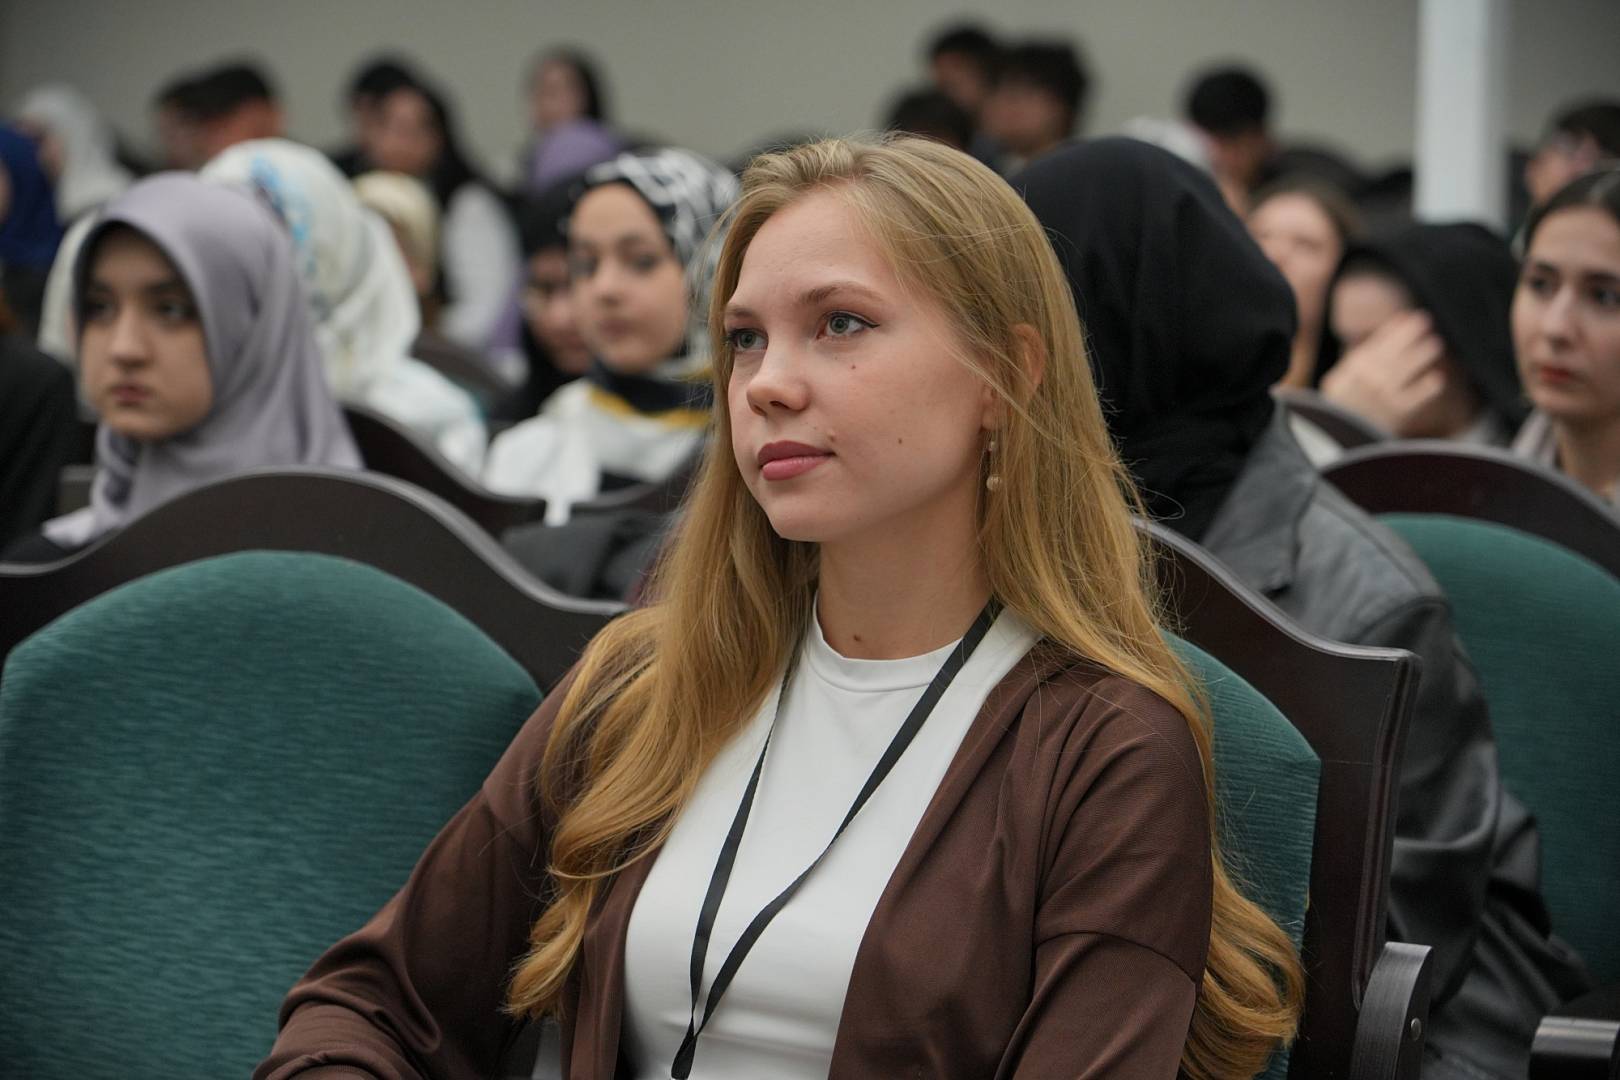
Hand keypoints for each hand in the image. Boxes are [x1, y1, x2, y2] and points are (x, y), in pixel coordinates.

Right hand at [1321, 312, 1450, 436]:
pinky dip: (1426, 389)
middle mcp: (1368, 380)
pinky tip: (1437, 379)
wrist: (1339, 441)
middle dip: (1408, 336)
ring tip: (1435, 344)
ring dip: (1420, 355)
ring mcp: (1383, 397)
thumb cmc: (1346, 405)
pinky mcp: (1396, 414)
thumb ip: (1365, 355)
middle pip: (1391, 353)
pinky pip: (1414, 398)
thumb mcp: (1343, 378)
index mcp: (1354, 369)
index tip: (1409, 317)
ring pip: (1404, 370)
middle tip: (1425, 320)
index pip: (1377, 344)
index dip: (1395, 331)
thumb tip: (1392, 330)